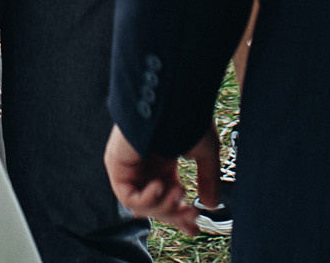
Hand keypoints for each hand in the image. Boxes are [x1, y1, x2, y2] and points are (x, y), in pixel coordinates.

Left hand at [104, 125, 220, 238]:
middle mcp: (146, 166)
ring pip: (143, 206)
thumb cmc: (188, 117)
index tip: (194, 228)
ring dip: (164, 206)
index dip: (180, 216)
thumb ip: (208, 179)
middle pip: (156, 206)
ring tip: (179, 193)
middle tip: (193, 216)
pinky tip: (160, 186)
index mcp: (164, 162)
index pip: (169, 196)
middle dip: (176, 214)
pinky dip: (147, 198)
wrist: (172, 100)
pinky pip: (128, 198)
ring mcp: (131, 167)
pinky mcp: (117, 167)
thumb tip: (212, 204)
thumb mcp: (205, 153)